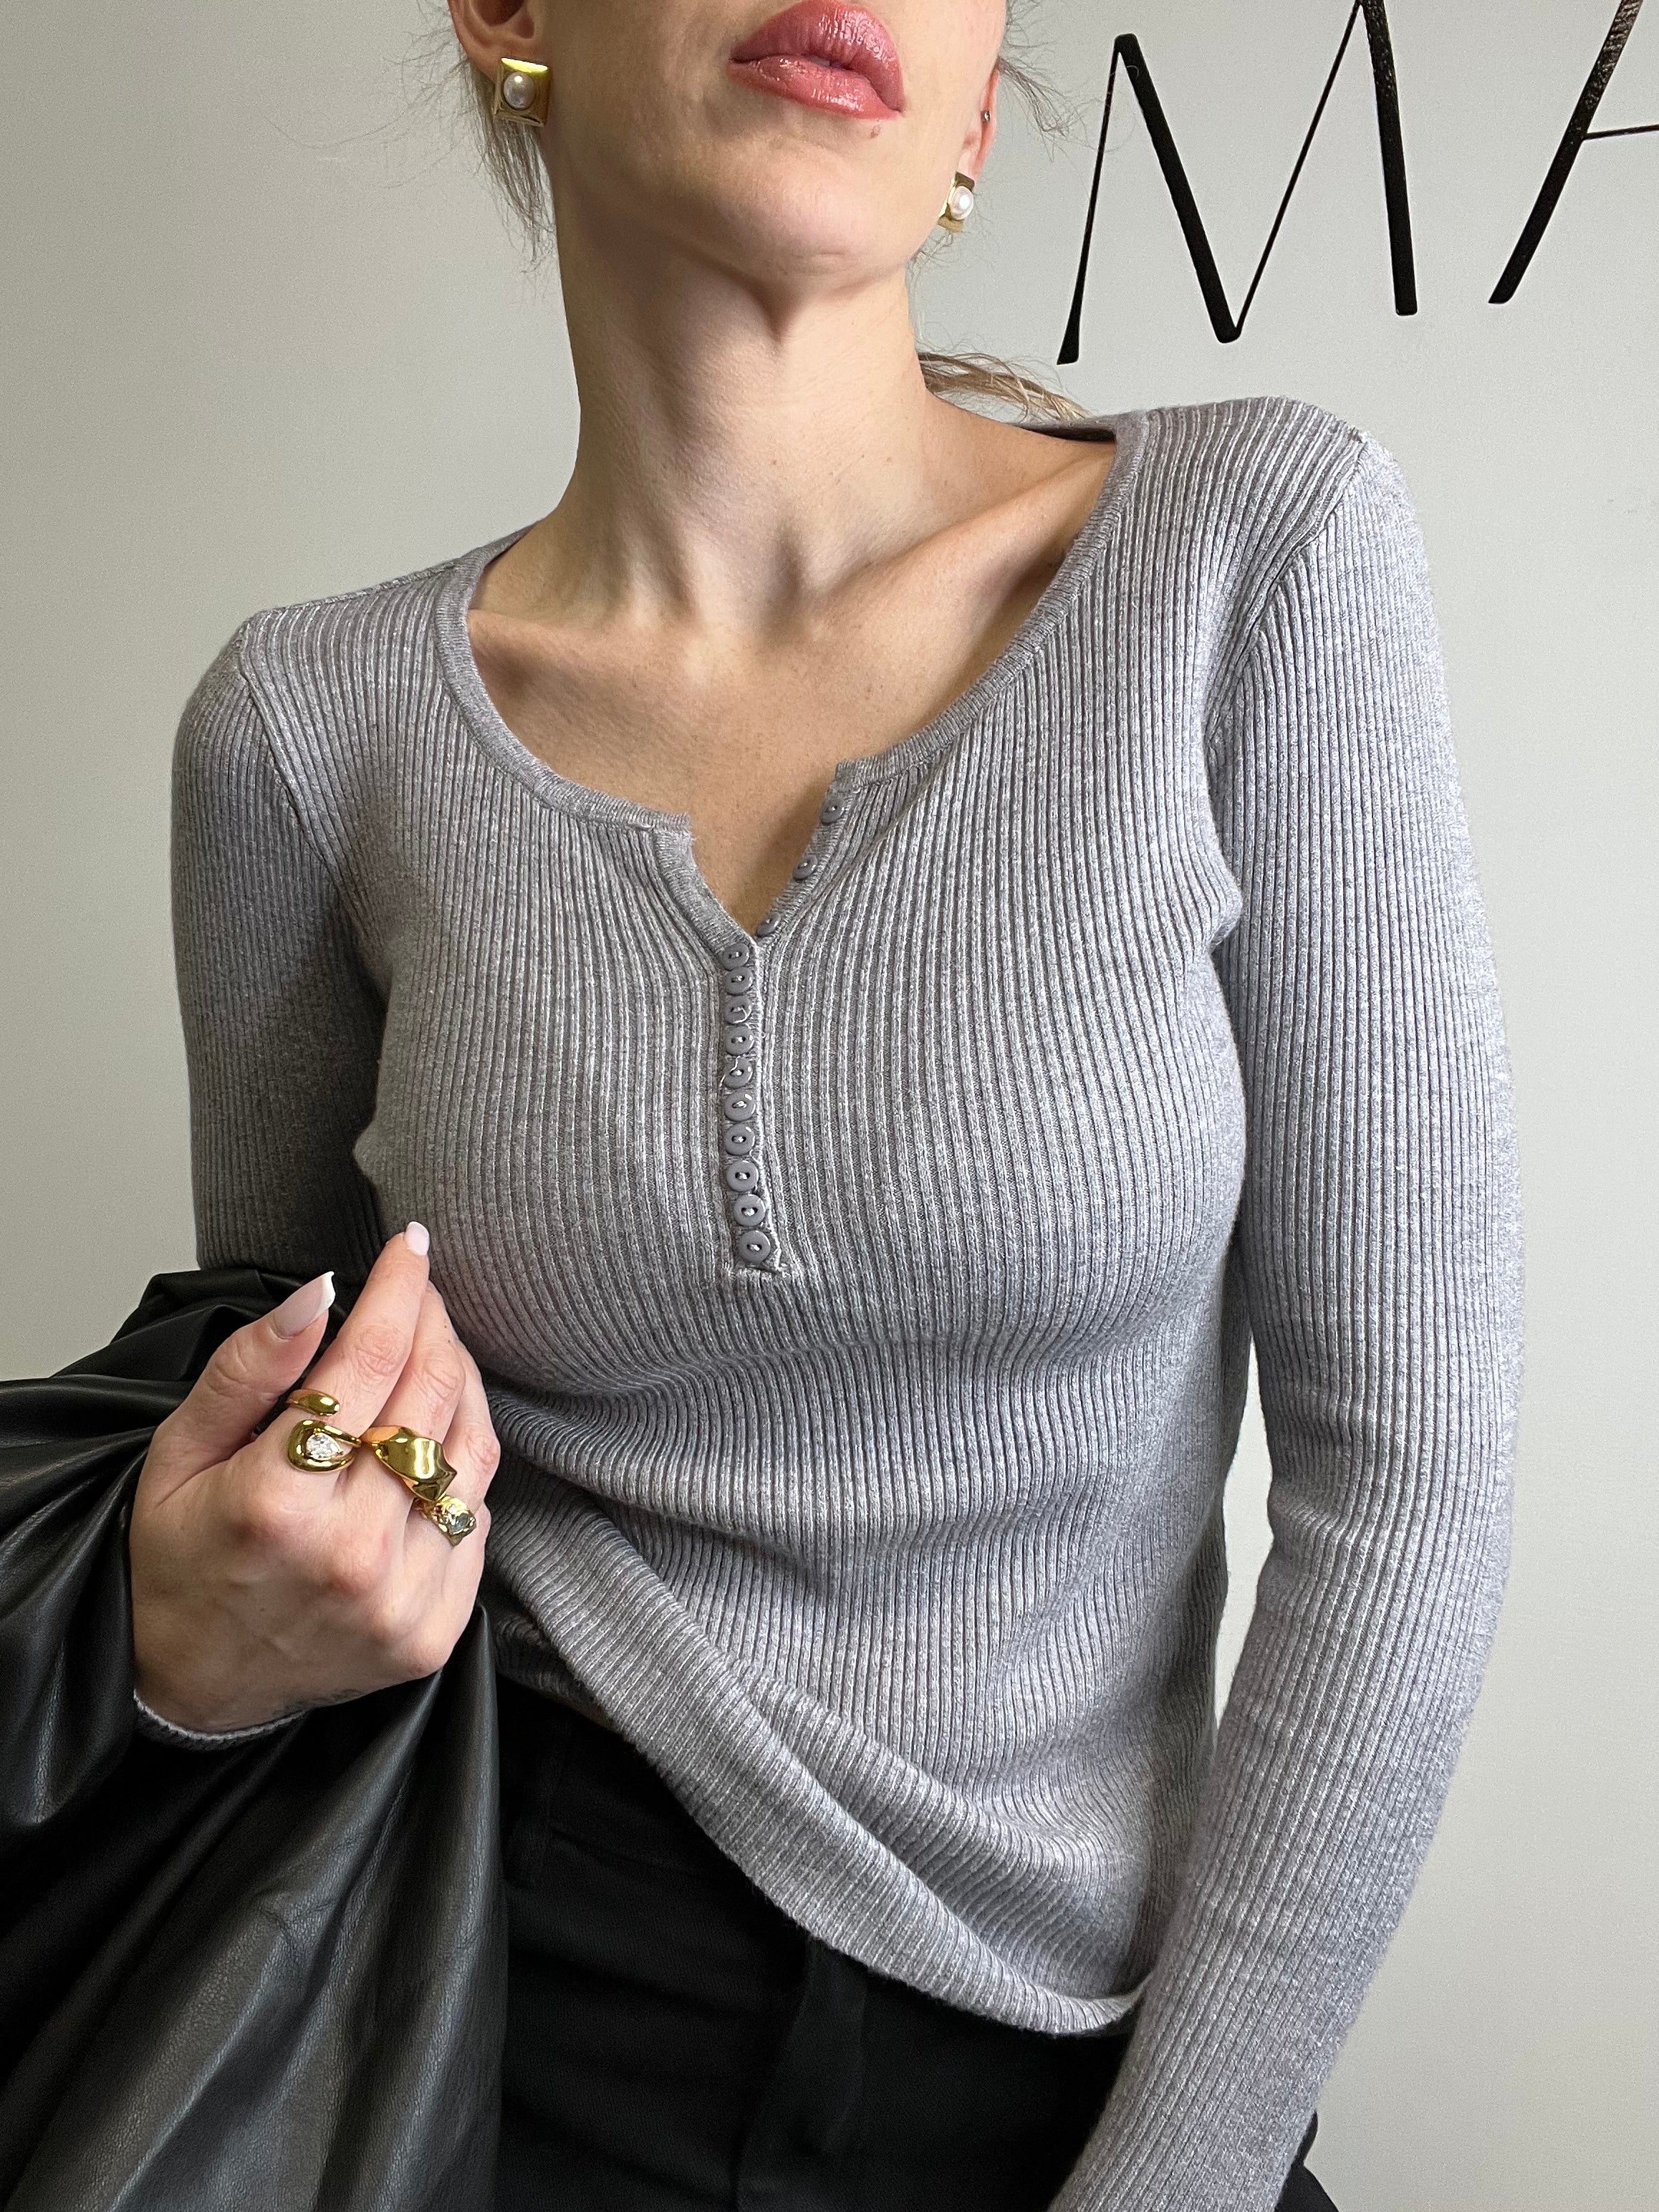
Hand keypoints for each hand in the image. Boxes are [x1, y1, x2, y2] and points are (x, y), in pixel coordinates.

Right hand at [129, 1225, 498, 1733]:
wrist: (193, 1683)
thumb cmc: (179, 1557)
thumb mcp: (178, 1451)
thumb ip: (248, 1368)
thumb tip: (320, 1290)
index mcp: (277, 1500)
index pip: (373, 1359)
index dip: (401, 1289)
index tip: (411, 1246)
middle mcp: (349, 1552)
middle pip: (434, 1395)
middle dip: (435, 1325)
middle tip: (421, 1294)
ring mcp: (398, 1599)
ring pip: (473, 1451)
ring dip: (461, 1387)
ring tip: (431, 1358)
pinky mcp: (431, 1633)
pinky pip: (479, 1518)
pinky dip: (463, 1469)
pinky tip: (430, 1448)